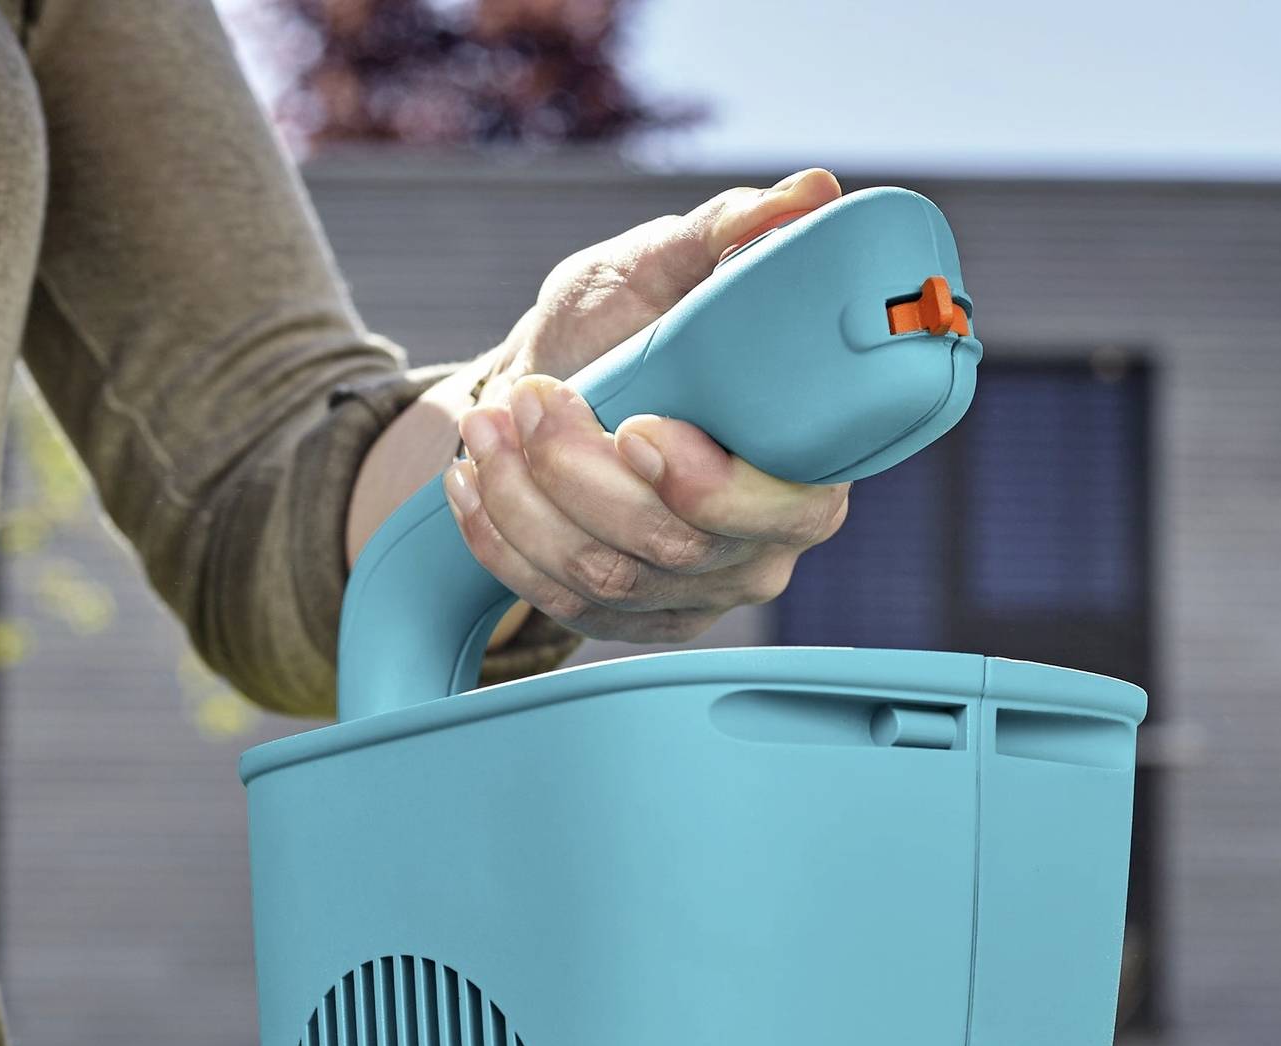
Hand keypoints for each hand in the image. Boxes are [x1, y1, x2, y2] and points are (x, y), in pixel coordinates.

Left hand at [349, 168, 855, 657]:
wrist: (557, 385)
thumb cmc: (625, 327)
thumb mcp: (664, 267)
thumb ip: (731, 235)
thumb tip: (811, 192)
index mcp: (803, 467)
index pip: (783, 509)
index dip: (709, 486)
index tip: (637, 428)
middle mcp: (758, 546)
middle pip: (675, 546)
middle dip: (582, 476)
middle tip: (531, 399)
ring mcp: (691, 593)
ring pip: (604, 577)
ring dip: (526, 500)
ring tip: (485, 422)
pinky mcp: (625, 618)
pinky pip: (556, 603)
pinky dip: (498, 539)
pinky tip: (469, 480)